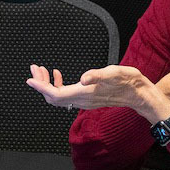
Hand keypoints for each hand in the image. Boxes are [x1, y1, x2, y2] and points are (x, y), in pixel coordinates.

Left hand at [27, 63, 154, 108]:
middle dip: (41, 84)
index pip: (55, 94)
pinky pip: (66, 95)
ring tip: (41, 70)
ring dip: (47, 85)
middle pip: (53, 97)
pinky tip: (58, 74)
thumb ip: (98, 75)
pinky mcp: (87, 98)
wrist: (140, 94)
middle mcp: (82, 100)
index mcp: (84, 93)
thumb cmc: (129, 82)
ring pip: (58, 96)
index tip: (29, 80)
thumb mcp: (115, 73)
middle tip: (34, 69)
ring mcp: (84, 100)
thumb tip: (82, 78)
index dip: (41, 87)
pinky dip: (58, 85)